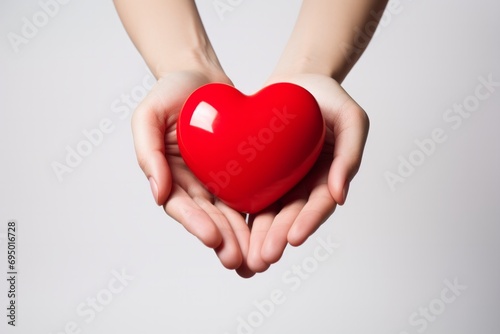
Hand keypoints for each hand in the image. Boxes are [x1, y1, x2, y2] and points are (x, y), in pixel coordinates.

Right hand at [132, 70, 254, 275]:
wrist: (202, 78)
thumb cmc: (172, 92)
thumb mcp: (148, 115)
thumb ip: (147, 151)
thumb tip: (158, 194)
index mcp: (170, 175)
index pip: (181, 206)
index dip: (195, 223)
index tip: (212, 237)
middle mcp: (194, 184)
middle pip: (209, 217)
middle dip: (223, 240)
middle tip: (238, 259)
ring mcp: (217, 180)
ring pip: (230, 214)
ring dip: (241, 237)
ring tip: (256, 257)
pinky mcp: (239, 172)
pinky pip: (249, 195)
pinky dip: (258, 215)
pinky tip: (271, 232)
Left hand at [246, 73, 369, 271]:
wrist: (297, 84)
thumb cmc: (327, 98)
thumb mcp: (351, 118)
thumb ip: (351, 153)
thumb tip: (341, 194)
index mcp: (328, 177)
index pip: (319, 204)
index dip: (308, 222)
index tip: (293, 239)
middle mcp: (304, 186)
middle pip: (290, 217)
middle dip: (276, 239)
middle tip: (263, 259)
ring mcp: (281, 183)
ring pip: (268, 214)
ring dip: (257, 238)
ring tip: (245, 259)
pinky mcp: (259, 176)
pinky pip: (248, 196)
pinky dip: (240, 216)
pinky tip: (228, 233)